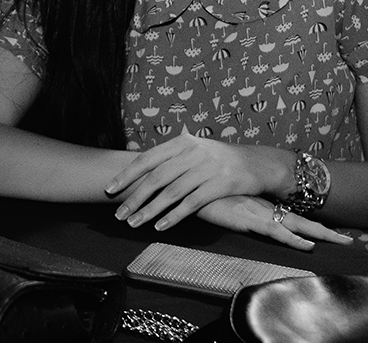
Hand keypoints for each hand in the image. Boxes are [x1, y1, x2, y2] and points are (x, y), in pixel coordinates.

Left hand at [105, 134, 289, 230]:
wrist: (257, 163)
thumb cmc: (220, 158)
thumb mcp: (195, 148)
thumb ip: (171, 155)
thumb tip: (140, 163)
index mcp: (182, 141)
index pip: (147, 159)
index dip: (127, 175)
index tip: (109, 189)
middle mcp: (192, 152)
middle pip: (156, 178)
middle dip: (134, 197)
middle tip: (117, 214)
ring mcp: (206, 168)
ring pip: (170, 193)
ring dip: (149, 210)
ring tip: (133, 223)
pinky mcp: (219, 185)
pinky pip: (191, 204)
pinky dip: (173, 216)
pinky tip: (160, 227)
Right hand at [197, 196, 351, 250]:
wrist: (191, 187)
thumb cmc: (206, 194)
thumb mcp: (223, 200)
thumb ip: (233, 203)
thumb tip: (240, 209)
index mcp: (263, 206)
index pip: (294, 217)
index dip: (313, 224)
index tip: (332, 232)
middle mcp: (267, 210)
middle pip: (304, 222)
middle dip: (327, 232)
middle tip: (351, 239)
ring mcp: (260, 214)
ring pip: (298, 226)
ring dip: (321, 234)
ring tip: (343, 241)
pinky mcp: (251, 220)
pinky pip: (277, 232)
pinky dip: (293, 239)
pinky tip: (307, 246)